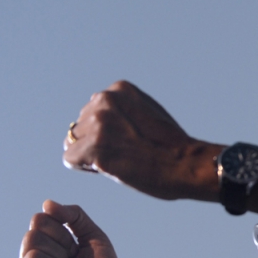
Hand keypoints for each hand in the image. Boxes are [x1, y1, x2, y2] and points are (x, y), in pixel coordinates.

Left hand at [63, 81, 220, 200]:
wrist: (187, 164)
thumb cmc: (173, 146)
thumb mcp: (149, 112)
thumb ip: (124, 110)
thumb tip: (99, 120)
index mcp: (120, 89)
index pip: (93, 110)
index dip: (107, 130)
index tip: (128, 140)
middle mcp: (105, 100)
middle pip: (80, 125)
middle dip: (95, 141)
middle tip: (124, 153)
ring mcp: (98, 124)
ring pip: (73, 142)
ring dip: (90, 154)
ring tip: (119, 160)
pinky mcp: (93, 147)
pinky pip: (70, 159)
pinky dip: (85, 167)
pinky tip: (108, 168)